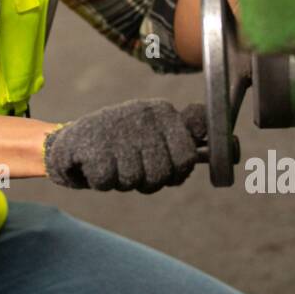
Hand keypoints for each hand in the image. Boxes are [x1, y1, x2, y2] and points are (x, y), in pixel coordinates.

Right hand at [42, 98, 206, 192]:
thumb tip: (221, 142)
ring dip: (122, 180)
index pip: (186, 157)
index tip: (162, 169)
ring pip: (133, 179)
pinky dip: (101, 180)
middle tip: (133, 168)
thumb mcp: (154, 133)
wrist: (73, 140)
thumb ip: (182, 141)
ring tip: (114, 163)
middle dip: (147, 180)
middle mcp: (143, 115)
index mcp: (162, 112)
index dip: (175, 173)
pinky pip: (107, 181)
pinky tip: (97, 165)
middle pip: (160, 174)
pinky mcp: (92, 143)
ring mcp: (118, 128)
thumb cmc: (121, 143)